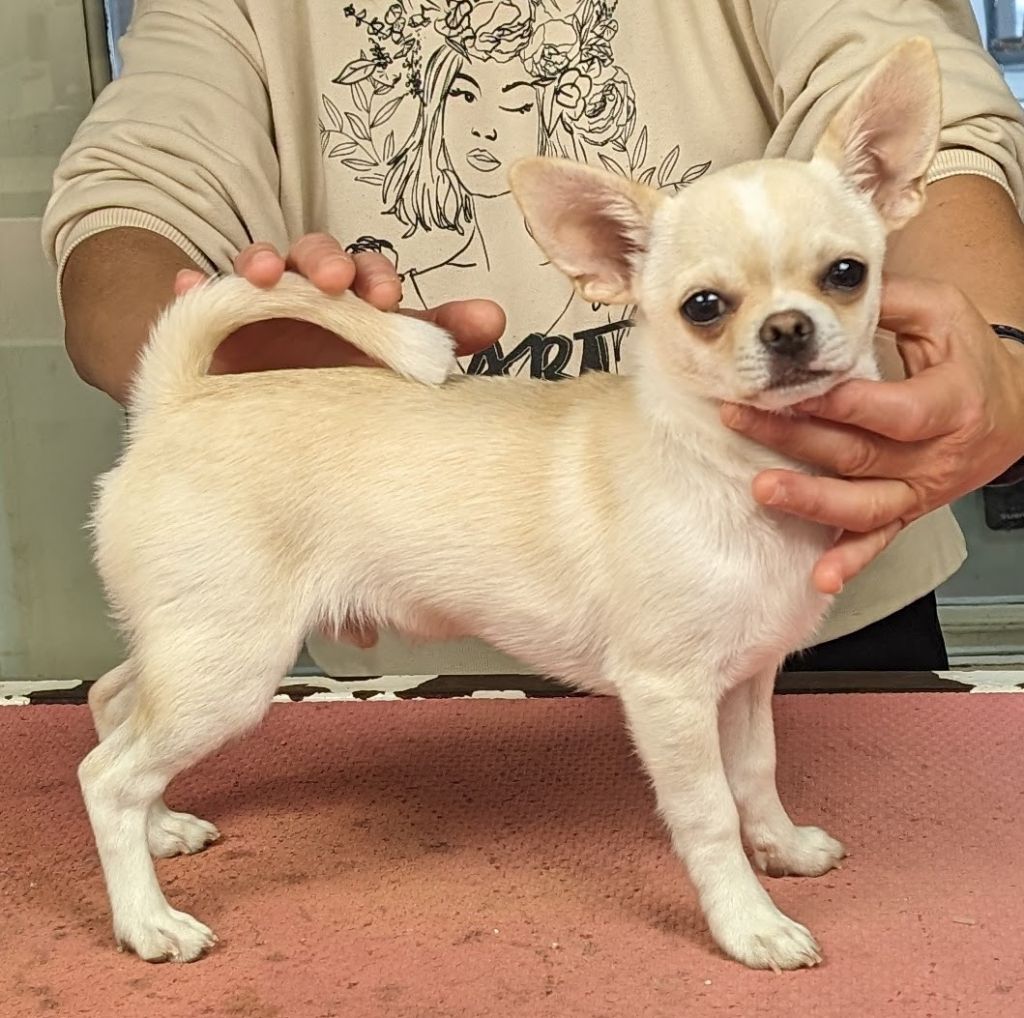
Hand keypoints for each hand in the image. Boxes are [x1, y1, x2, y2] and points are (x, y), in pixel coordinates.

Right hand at [174, 233, 504, 372]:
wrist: (266, 422)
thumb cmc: (339, 386)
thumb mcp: (389, 364)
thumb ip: (439, 338)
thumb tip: (496, 317)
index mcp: (355, 302)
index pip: (369, 275)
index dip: (377, 277)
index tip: (389, 296)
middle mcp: (307, 295)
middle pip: (314, 258)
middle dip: (325, 261)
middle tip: (335, 280)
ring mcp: (256, 306)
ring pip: (258, 267)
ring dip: (261, 260)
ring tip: (262, 273)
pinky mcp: (211, 324)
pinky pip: (197, 297)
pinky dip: (193, 287)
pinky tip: (189, 285)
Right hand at [179, 234, 505, 648]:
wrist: (194, 486)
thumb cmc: (277, 518)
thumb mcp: (324, 546)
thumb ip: (347, 565)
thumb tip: (365, 634)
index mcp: (377, 389)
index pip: (424, 347)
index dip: (454, 328)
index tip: (484, 320)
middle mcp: (334, 351)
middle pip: (366, 296)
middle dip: (374, 288)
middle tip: (376, 296)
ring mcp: (276, 334)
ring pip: (301, 276)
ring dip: (304, 267)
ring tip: (297, 276)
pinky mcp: (215, 335)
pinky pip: (212, 300)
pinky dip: (207, 290)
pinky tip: (196, 286)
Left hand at [721, 276, 1023, 594]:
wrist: (1014, 410)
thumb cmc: (970, 358)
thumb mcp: (943, 313)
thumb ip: (889, 300)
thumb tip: (825, 287)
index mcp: (950, 402)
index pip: (891, 409)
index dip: (843, 402)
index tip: (796, 388)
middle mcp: (934, 454)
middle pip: (860, 453)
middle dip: (797, 440)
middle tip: (744, 419)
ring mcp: (920, 489)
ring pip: (863, 503)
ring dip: (811, 500)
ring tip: (763, 489)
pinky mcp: (909, 510)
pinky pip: (880, 539)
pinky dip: (851, 559)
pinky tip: (823, 576)